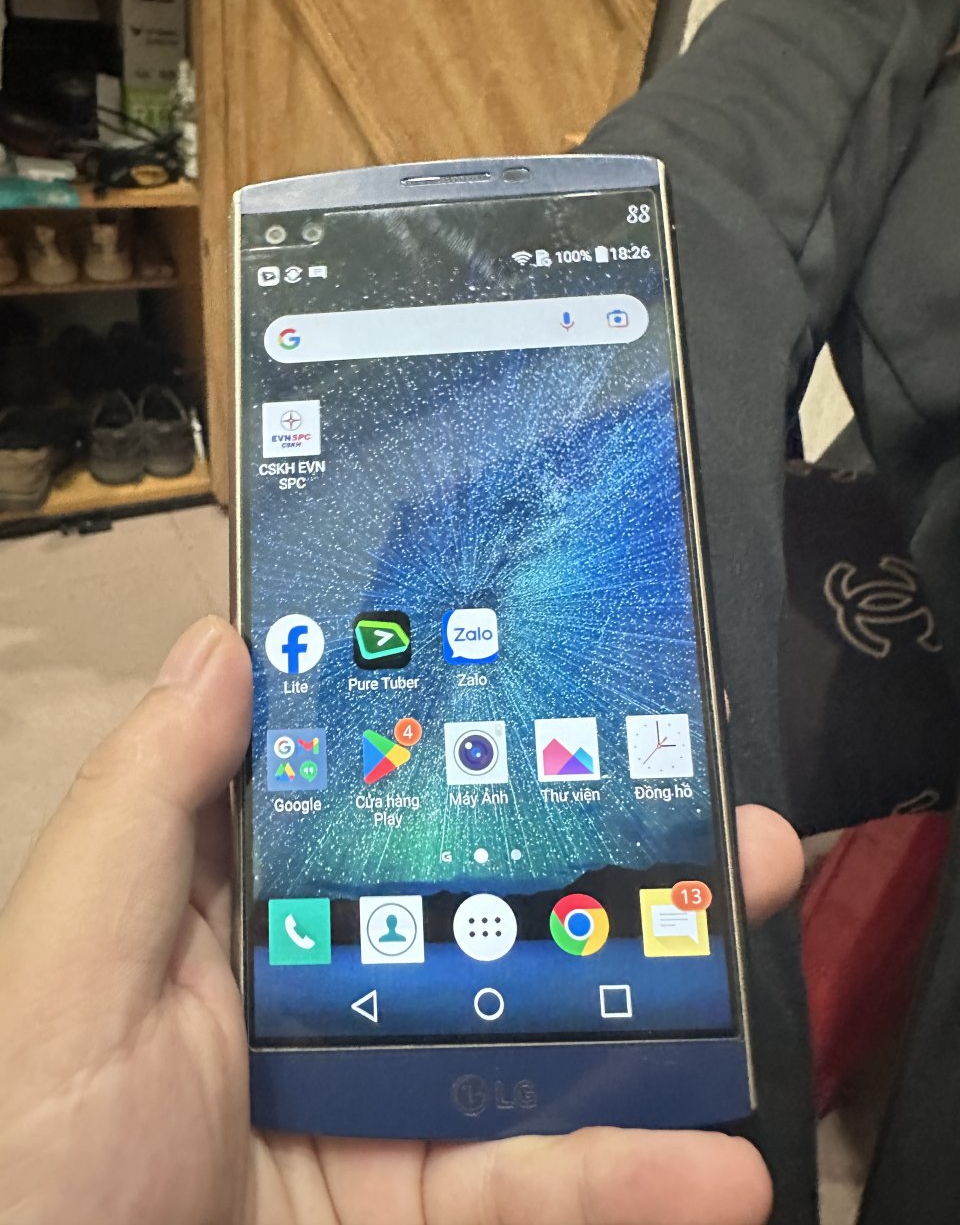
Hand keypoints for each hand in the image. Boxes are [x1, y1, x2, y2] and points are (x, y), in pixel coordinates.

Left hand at [0, 617, 802, 1224]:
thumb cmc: (22, 1154)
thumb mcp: (68, 959)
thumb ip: (146, 805)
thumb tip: (221, 647)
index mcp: (248, 910)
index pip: (374, 798)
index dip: (469, 738)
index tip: (569, 684)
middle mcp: (329, 988)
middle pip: (489, 910)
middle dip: (610, 861)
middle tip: (713, 817)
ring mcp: (385, 1098)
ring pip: (542, 1037)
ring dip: (661, 1009)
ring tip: (749, 966)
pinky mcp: (423, 1201)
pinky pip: (538, 1185)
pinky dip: (631, 1177)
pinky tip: (708, 1164)